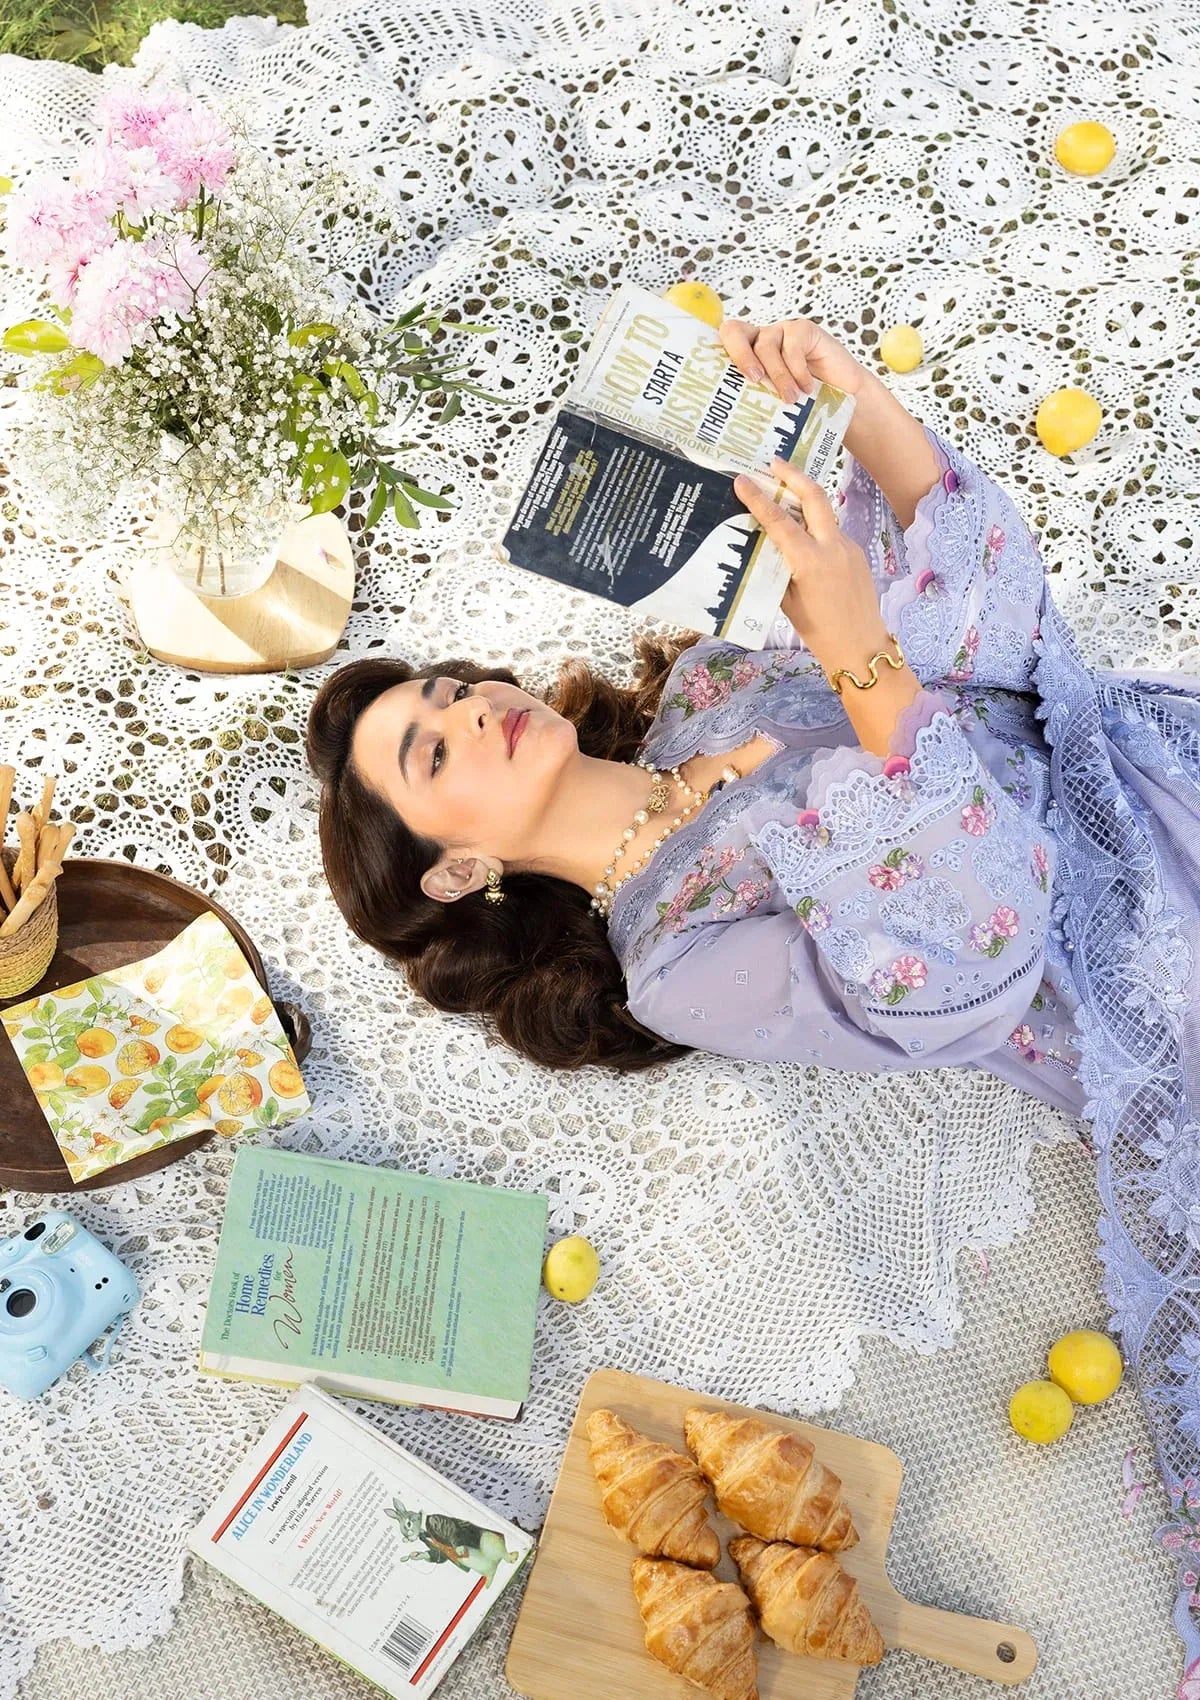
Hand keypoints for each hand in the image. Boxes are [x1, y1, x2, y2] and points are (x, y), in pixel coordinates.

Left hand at [719, 316, 865, 401]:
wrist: (843, 402)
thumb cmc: (805, 406)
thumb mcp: (773, 407)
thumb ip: (754, 406)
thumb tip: (724, 437)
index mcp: (745, 356)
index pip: (720, 346)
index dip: (714, 355)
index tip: (719, 383)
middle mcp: (759, 339)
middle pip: (734, 331)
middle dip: (740, 355)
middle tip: (753, 379)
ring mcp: (781, 332)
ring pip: (766, 344)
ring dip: (777, 375)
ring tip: (789, 400)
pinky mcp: (804, 330)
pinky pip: (793, 344)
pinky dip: (798, 369)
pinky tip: (806, 388)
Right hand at [733, 457, 887, 672]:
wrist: (861, 647)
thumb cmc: (819, 632)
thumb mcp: (787, 601)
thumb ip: (778, 568)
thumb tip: (765, 544)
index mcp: (810, 561)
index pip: (779, 520)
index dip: (758, 498)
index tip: (742, 479)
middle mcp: (832, 547)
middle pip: (814, 496)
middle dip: (793, 475)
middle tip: (773, 462)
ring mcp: (849, 547)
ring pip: (825, 512)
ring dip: (805, 498)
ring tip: (784, 491)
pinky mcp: (857, 552)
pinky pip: (832, 531)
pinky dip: (815, 525)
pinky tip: (803, 533)